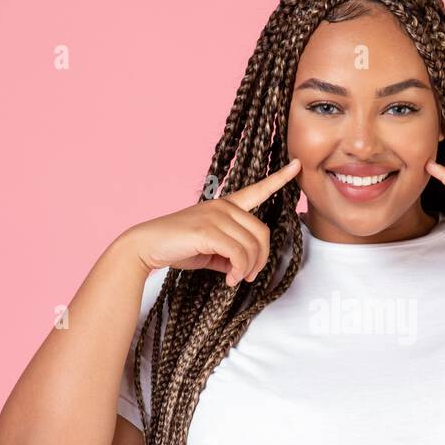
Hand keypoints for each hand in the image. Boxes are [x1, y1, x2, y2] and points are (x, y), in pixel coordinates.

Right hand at [124, 159, 302, 286]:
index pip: (257, 189)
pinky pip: (239, 254)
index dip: (279, 179)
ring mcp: (216, 216)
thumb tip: (240, 268)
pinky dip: (238, 271)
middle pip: (262, 233)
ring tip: (234, 279)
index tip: (298, 165)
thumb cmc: (176, 247)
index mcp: (226, 206)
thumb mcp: (209, 249)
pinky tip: (228, 279)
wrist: (146, 246)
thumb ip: (228, 252)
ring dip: (247, 269)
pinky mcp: (208, 230)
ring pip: (252, 246)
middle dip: (261, 259)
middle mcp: (224, 207)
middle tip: (247, 276)